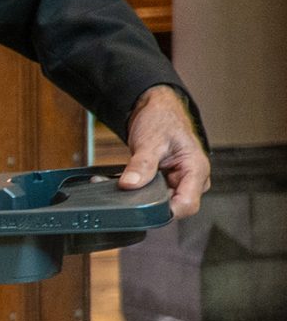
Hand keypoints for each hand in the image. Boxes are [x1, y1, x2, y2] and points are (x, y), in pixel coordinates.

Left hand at [121, 85, 209, 218]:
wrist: (155, 110)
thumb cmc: (162, 120)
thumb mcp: (151, 141)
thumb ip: (142, 165)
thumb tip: (130, 185)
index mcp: (197, 170)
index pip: (188, 205)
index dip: (166, 211)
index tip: (143, 208)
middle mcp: (191, 179)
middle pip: (173, 207)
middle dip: (149, 203)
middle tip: (127, 190)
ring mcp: (178, 182)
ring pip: (160, 202)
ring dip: (141, 196)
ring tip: (124, 182)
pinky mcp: (166, 182)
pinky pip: (152, 193)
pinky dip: (138, 190)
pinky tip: (124, 182)